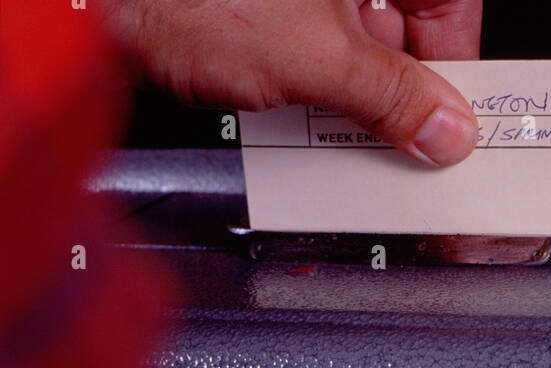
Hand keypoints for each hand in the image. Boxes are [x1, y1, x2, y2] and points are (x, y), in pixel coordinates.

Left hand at [99, 0, 482, 164]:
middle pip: (400, 31)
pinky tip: (306, 125)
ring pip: (354, 45)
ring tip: (353, 149)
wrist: (81, 4)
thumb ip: (390, 98)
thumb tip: (444, 128)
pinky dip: (311, 91)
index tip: (457, 131)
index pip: (448, 9)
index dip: (456, 76)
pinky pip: (308, 51)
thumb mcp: (313, 57)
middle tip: (411, 155)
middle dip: (403, 99)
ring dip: (356, 104)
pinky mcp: (256, 13)